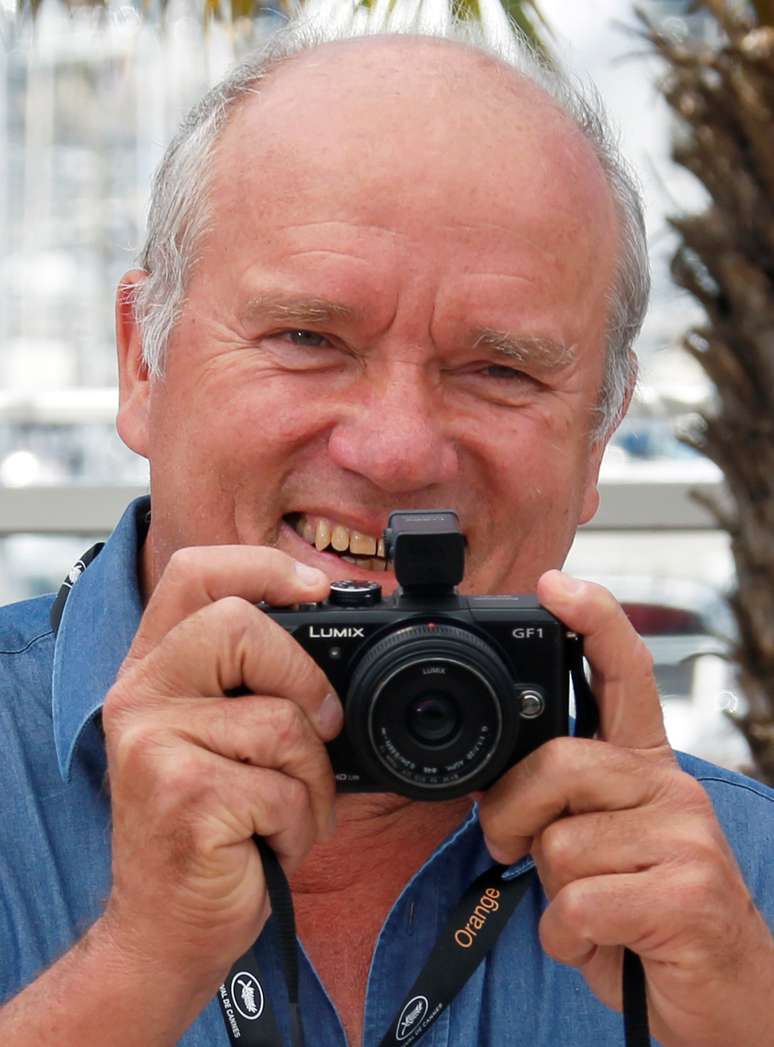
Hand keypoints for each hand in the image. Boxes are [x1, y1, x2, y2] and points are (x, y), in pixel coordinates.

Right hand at [100, 547, 339, 990]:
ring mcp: (153, 745)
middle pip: (236, 624)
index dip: (261, 565)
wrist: (168, 927)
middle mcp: (140, 695)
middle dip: (305, 677)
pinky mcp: (184, 797)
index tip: (316, 587)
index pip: (193, 573)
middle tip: (322, 725)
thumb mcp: (222, 738)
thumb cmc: (211, 827)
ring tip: (284, 810)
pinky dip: (301, 824)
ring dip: (312, 779)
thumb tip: (337, 635)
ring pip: (280, 719)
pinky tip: (269, 844)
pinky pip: (285, 788)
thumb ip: (254, 681)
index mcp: (154, 668)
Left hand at [478, 570, 773, 1046]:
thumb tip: (502, 784)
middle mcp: (670, 786)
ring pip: (560, 843)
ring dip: (551, 892)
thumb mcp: (598, 844)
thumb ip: (564, 801)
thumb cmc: (642, 913)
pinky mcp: (688, 895)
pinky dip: (570, 937)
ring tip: (592, 910)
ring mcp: (686, 837)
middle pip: (557, 760)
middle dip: (512, 813)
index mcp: (644, 766)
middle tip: (514, 852)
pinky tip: (604, 941)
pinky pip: (579, 905)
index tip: (552, 582)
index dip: (591, 619)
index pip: (622, 673)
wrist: (719, 999)